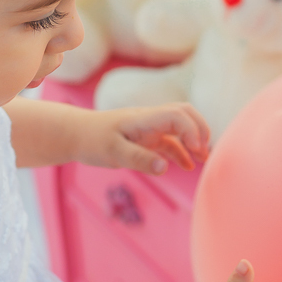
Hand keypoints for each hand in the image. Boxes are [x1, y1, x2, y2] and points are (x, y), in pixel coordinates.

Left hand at [75, 103, 209, 173]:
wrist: (75, 134)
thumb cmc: (92, 140)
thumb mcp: (113, 152)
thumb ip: (139, 159)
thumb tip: (164, 167)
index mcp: (143, 119)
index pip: (177, 115)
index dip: (192, 130)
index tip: (197, 151)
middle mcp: (149, 120)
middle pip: (184, 113)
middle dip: (200, 129)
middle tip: (206, 151)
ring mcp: (148, 128)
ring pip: (179, 127)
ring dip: (193, 140)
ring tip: (204, 160)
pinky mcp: (145, 138)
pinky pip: (169, 142)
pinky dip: (181, 152)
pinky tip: (187, 166)